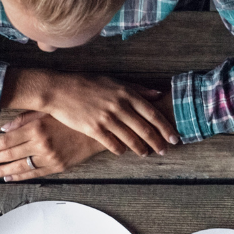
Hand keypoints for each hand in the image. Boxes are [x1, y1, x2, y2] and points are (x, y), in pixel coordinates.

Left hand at [0, 111, 105, 180]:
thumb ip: (24, 119)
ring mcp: (50, 157)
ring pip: (20, 167)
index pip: (6, 141)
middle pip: (9, 155)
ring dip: (1, 171)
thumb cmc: (72, 116)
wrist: (99, 129)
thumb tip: (3, 128)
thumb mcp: (47, 111)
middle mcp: (41, 143)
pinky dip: (20, 176)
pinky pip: (34, 174)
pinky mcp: (58, 166)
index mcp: (36, 127)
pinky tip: (8, 177)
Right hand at [10, 69, 177, 157]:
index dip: (165, 127)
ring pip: (131, 138)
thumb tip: (157, 93)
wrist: (59, 90)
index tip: (174, 137)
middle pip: (145, 129)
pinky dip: (120, 149)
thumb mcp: (113, 80)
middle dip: (158, 142)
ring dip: (141, 148)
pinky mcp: (94, 129)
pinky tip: (123, 151)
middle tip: (165, 151)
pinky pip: (112, 144)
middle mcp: (119, 106)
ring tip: (146, 153)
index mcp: (126, 93)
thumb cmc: (86, 83)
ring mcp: (106, 118)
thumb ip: (136, 88)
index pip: (152, 114)